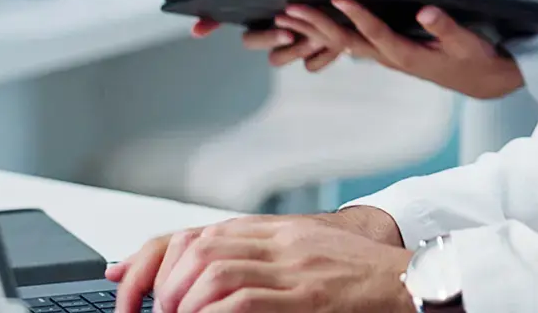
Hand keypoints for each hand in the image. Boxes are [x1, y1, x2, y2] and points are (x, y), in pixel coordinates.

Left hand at [106, 214, 413, 312]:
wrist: (413, 283)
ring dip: (183, 303)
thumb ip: (257, 260)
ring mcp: (293, 268)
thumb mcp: (304, 257)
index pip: (196, 233)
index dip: (151, 257)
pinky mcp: (308, 297)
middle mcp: (279, 243)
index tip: (124, 285)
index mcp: (275, 233)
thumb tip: (199, 282)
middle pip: (197, 248)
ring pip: (212, 271)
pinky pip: (243, 301)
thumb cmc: (359, 279)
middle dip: (163, 284)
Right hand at [194, 0, 373, 73]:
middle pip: (250, 41)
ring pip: (278, 58)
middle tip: (288, 29)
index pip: (227, 15)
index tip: (199, 28)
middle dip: (266, 37)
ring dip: (296, 47)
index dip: (209, 22)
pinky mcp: (318, 55)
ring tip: (319, 31)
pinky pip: (310, 66)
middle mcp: (276, 25)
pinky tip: (336, 43)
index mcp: (267, 3)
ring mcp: (296, 42)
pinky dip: (321, 56)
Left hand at [280, 0, 523, 100]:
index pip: (376, 33)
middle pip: (347, 42)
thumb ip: (445, 28)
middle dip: (316, 25)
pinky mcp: (386, 52)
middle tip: (289, 9)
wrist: (480, 80)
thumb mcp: (468, 44)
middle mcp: (390, 57)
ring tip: (285, 15)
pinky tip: (310, 22)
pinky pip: (351, 43)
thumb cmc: (474, 59)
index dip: (358, 16)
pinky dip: (328, 33)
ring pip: (343, 43)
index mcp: (408, 55)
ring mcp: (385, 56)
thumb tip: (425, 10)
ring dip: (313, 30)